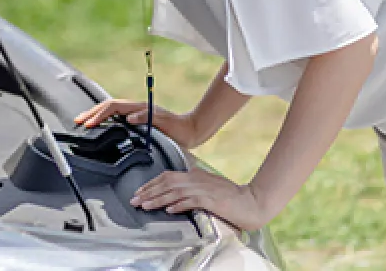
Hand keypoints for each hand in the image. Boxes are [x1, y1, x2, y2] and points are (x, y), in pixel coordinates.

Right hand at [74, 99, 200, 149]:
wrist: (191, 130)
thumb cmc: (180, 129)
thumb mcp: (165, 124)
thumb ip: (148, 118)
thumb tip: (130, 118)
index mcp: (139, 108)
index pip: (113, 107)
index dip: (99, 115)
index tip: (89, 123)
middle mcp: (136, 109)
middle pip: (108, 106)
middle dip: (92, 112)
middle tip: (78, 121)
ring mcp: (136, 114)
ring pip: (111, 111)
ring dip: (96, 115)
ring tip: (84, 121)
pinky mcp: (138, 120)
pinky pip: (116, 117)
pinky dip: (105, 119)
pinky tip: (100, 125)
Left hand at [130, 169, 269, 231]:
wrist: (251, 201)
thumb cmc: (231, 195)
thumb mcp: (209, 183)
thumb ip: (196, 179)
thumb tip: (184, 177)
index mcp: (194, 175)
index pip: (167, 177)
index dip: (151, 184)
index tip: (138, 192)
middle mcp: (196, 179)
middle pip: (167, 184)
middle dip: (148, 192)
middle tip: (134, 200)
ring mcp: (203, 189)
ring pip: (174, 193)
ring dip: (158, 199)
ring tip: (145, 205)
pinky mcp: (211, 200)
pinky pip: (191, 201)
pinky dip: (178, 205)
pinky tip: (169, 209)